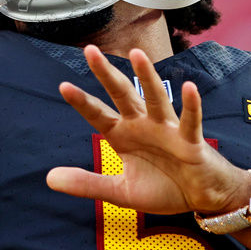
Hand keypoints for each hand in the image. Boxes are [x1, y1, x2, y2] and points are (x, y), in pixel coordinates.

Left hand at [46, 45, 250, 215]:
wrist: (201, 198)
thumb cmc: (164, 187)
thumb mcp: (120, 192)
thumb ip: (87, 184)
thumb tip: (49, 178)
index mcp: (123, 135)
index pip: (98, 114)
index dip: (82, 102)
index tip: (63, 86)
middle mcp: (143, 125)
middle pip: (122, 95)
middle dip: (107, 74)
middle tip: (90, 50)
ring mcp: (167, 130)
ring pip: (155, 99)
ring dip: (147, 77)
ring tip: (137, 55)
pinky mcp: (190, 141)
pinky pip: (189, 121)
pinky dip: (191, 105)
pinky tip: (189, 88)